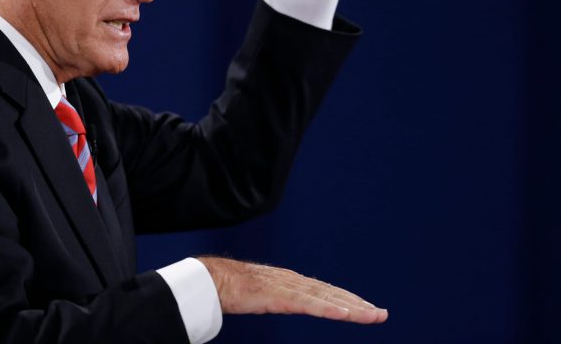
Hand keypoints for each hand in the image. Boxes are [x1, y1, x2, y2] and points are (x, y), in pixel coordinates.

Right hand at [197, 256, 387, 323]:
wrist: (213, 279)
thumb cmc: (232, 288)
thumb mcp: (262, 295)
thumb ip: (277, 297)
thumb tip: (282, 302)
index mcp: (291, 282)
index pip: (326, 292)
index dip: (348, 300)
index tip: (368, 309)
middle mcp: (294, 281)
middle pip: (333, 293)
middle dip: (359, 304)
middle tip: (382, 314)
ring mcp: (288, 288)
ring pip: (327, 298)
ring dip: (352, 307)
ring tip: (372, 316)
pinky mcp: (280, 296)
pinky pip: (309, 304)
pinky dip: (329, 308)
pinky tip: (345, 314)